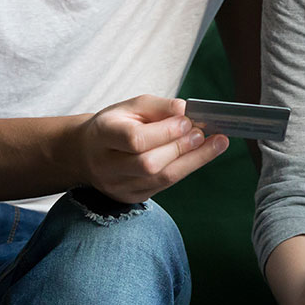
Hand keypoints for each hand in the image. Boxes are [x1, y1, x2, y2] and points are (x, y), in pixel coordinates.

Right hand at [75, 95, 228, 202]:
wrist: (88, 152)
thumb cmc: (115, 124)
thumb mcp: (131, 106)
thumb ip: (159, 107)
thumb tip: (186, 111)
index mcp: (102, 135)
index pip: (134, 139)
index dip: (165, 132)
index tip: (188, 121)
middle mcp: (106, 165)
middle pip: (148, 164)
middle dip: (181, 148)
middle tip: (203, 132)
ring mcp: (118, 186)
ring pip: (161, 179)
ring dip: (193, 160)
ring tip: (216, 143)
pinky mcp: (130, 198)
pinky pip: (164, 186)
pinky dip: (185, 169)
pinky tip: (202, 155)